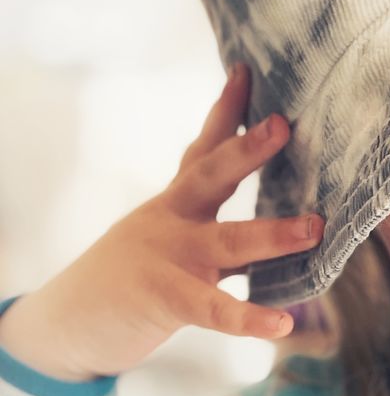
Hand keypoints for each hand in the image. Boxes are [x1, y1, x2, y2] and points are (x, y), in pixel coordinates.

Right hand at [0, 64, 324, 381]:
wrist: (69, 323)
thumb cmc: (138, 277)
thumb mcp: (176, 239)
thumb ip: (225, 228)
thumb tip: (292, 222)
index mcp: (178, 203)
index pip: (204, 149)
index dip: (226, 111)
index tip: (246, 72)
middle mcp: (174, 221)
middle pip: (211, 176)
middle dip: (247, 149)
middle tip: (283, 125)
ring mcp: (170, 257)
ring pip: (228, 241)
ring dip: (274, 233)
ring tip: (315, 228)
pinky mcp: (165, 300)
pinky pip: (213, 309)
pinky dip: (249, 318)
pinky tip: (281, 323)